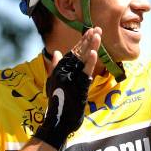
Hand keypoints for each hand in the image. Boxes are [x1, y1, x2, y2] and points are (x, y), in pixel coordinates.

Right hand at [34, 27, 100, 150]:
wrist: (56, 122)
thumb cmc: (57, 102)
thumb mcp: (53, 83)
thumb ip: (56, 67)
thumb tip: (56, 52)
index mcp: (60, 70)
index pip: (73, 52)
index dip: (82, 41)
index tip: (90, 31)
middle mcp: (64, 72)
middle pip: (78, 53)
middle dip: (87, 40)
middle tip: (96, 28)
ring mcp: (70, 79)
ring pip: (82, 60)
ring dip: (90, 46)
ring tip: (96, 34)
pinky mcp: (77, 88)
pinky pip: (85, 73)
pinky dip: (89, 63)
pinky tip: (93, 53)